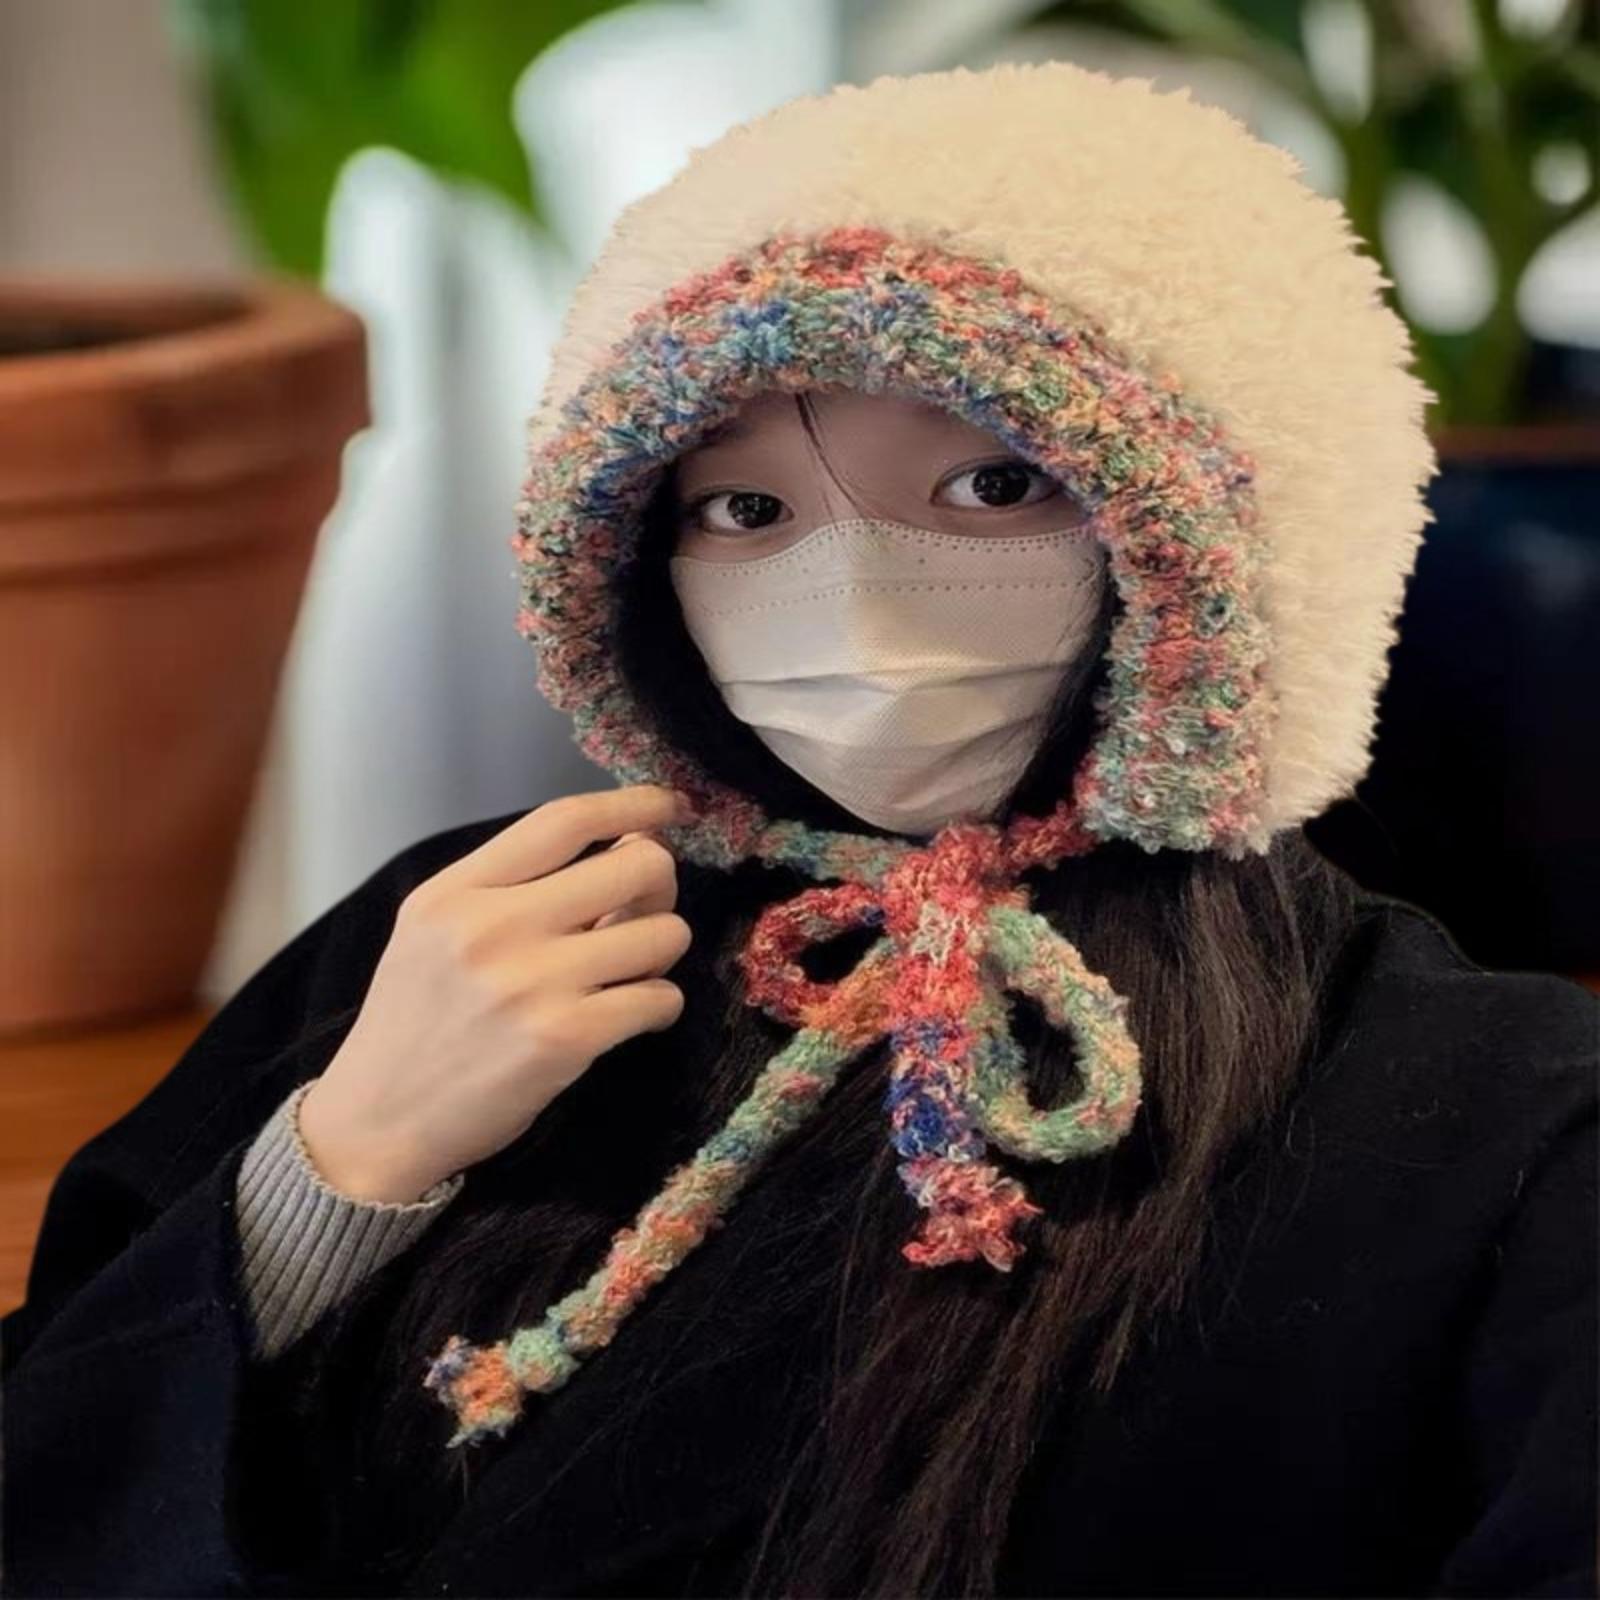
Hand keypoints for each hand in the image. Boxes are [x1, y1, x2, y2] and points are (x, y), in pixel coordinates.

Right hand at [297, 783, 696, 1202]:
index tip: (669, 806)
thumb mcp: (435, 932)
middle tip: (645, 910)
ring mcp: (532, 984)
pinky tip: (632, 1015)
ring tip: (631, 971)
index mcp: (457, 892)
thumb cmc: (415, 1021)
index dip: (631, 804)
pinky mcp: (566, 1039)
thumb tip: (621, 852)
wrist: (378, 1123)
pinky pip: (660, 998)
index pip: (564, 820)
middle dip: (661, 883)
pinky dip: (660, 1005)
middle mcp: (494, 927)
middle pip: (635, 865)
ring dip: (663, 951)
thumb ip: (510, 888)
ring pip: (663, 933)